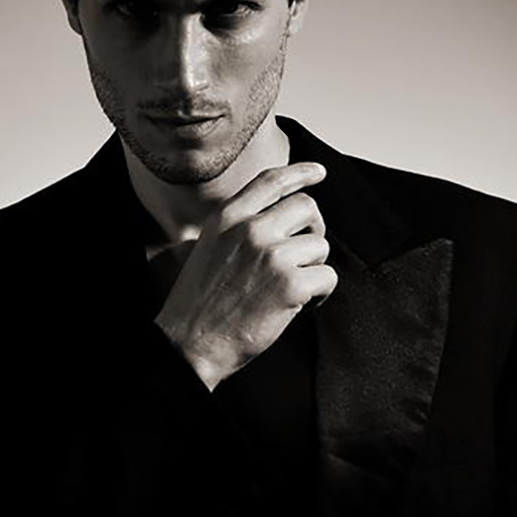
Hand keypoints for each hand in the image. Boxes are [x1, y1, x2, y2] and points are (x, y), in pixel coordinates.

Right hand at [154, 162, 336, 390]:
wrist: (189, 344)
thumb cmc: (198, 304)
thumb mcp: (209, 248)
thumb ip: (239, 228)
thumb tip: (279, 220)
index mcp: (227, 218)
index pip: (271, 181)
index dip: (301, 173)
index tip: (318, 173)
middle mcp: (250, 230)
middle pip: (306, 208)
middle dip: (314, 230)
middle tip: (305, 254)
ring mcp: (272, 256)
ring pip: (320, 246)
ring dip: (313, 268)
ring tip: (292, 288)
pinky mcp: (290, 285)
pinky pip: (327, 277)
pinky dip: (320, 294)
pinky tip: (301, 305)